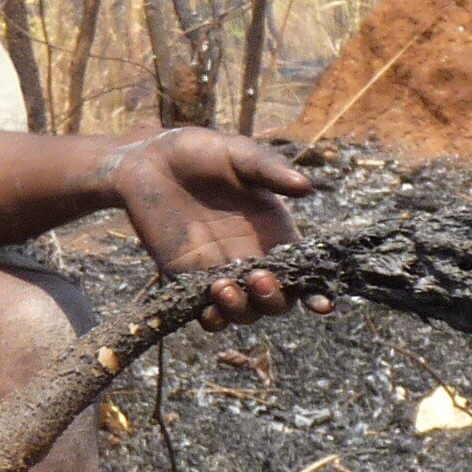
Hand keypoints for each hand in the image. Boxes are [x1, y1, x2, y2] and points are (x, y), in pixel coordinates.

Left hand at [100, 129, 317, 328]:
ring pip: (244, 311)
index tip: (323, 304)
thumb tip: (306, 186)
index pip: (304, 269)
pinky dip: (212, 318)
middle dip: (274, 298)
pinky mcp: (188, 278)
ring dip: (241, 309)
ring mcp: (221, 271)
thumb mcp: (239, 155)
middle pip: (277, 299)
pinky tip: (208, 309)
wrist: (149, 161)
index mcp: (275, 231)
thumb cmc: (201, 152)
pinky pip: (206, 311)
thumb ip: (269, 171)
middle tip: (258, 277)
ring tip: (222, 286)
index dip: (316, 290)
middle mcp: (253, 257)